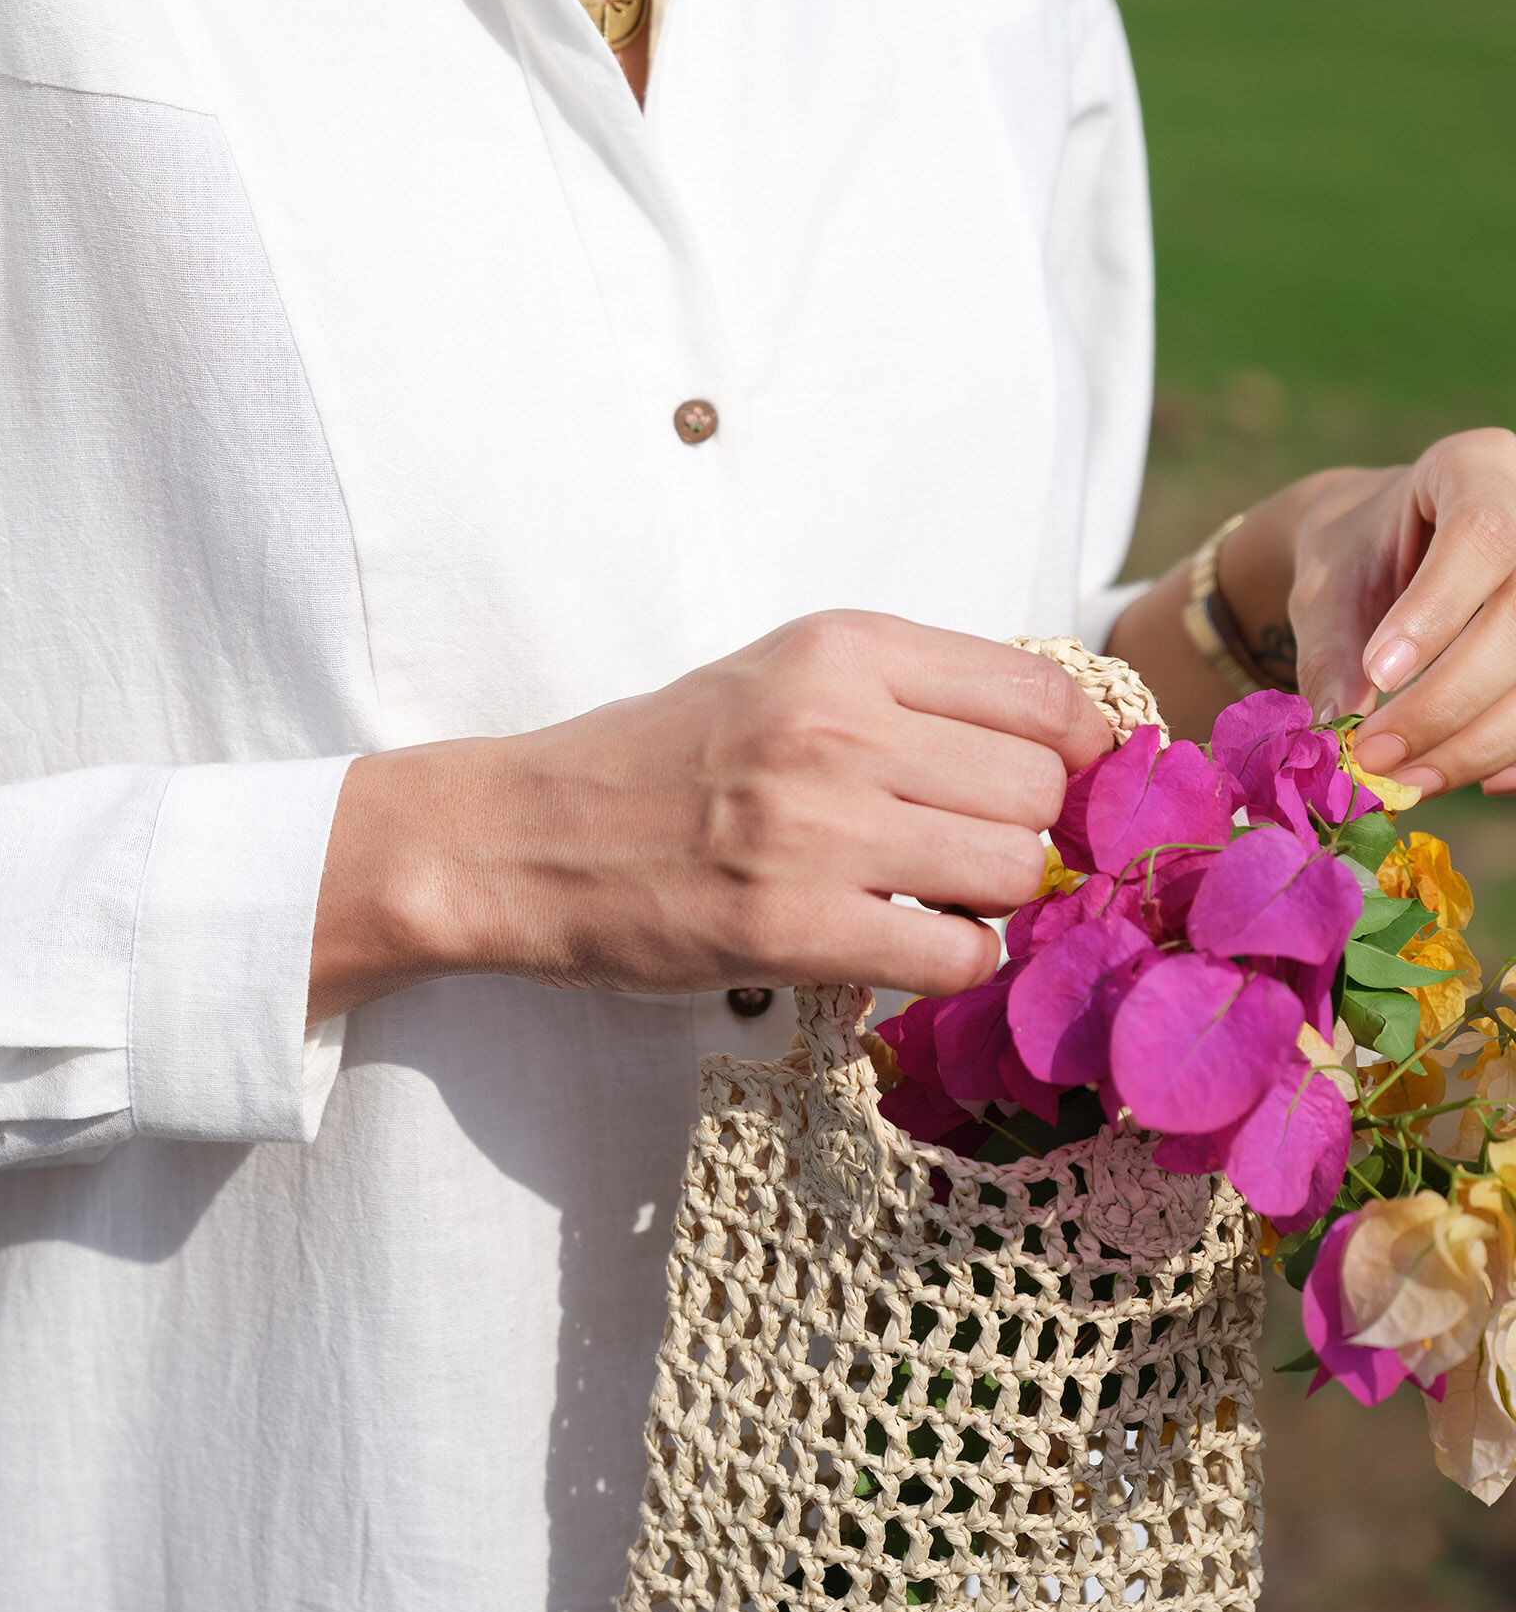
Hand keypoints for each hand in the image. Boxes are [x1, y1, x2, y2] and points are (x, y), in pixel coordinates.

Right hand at [308, 615, 1113, 1021]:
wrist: (528, 836)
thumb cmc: (669, 758)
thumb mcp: (787, 675)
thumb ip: (914, 694)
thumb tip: (1073, 745)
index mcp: (844, 648)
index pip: (1045, 692)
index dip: (1082, 750)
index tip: (1065, 786)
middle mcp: (836, 725)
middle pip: (1042, 787)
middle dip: (1032, 830)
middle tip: (977, 851)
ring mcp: (815, 828)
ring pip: (1013, 870)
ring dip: (992, 899)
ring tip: (929, 895)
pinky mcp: (793, 929)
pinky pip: (958, 955)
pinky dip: (953, 963)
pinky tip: (902, 945)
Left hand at [1288, 429, 1515, 798]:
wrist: (1394, 552)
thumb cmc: (1358, 557)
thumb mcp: (1327, 586)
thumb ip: (1331, 650)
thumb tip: (1337, 725)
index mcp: (1477, 467)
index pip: (1483, 536)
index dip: (1438, 611)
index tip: (1380, 673)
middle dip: (1450, 702)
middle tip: (1378, 757)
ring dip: (1482, 742)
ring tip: (1409, 782)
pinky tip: (1472, 778)